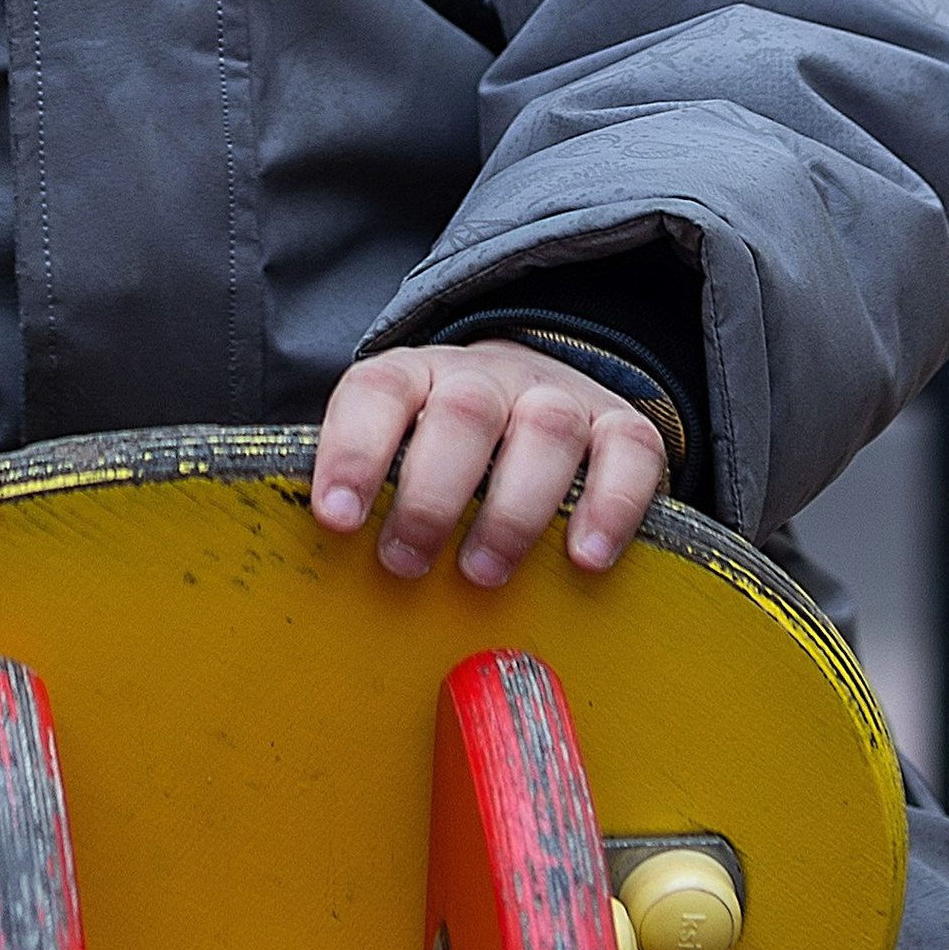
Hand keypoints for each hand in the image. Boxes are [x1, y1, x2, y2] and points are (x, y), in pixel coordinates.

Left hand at [310, 339, 667, 589]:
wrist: (537, 394)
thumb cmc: (447, 453)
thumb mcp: (400, 455)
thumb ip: (368, 496)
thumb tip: (319, 568)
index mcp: (417, 377)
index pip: (379, 391)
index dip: (354, 450)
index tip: (336, 518)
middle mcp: (488, 377)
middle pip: (464, 409)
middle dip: (432, 493)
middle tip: (405, 562)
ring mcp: (559, 397)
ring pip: (546, 428)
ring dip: (511, 509)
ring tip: (482, 572)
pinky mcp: (622, 428)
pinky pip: (628, 453)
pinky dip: (608, 506)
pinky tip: (584, 558)